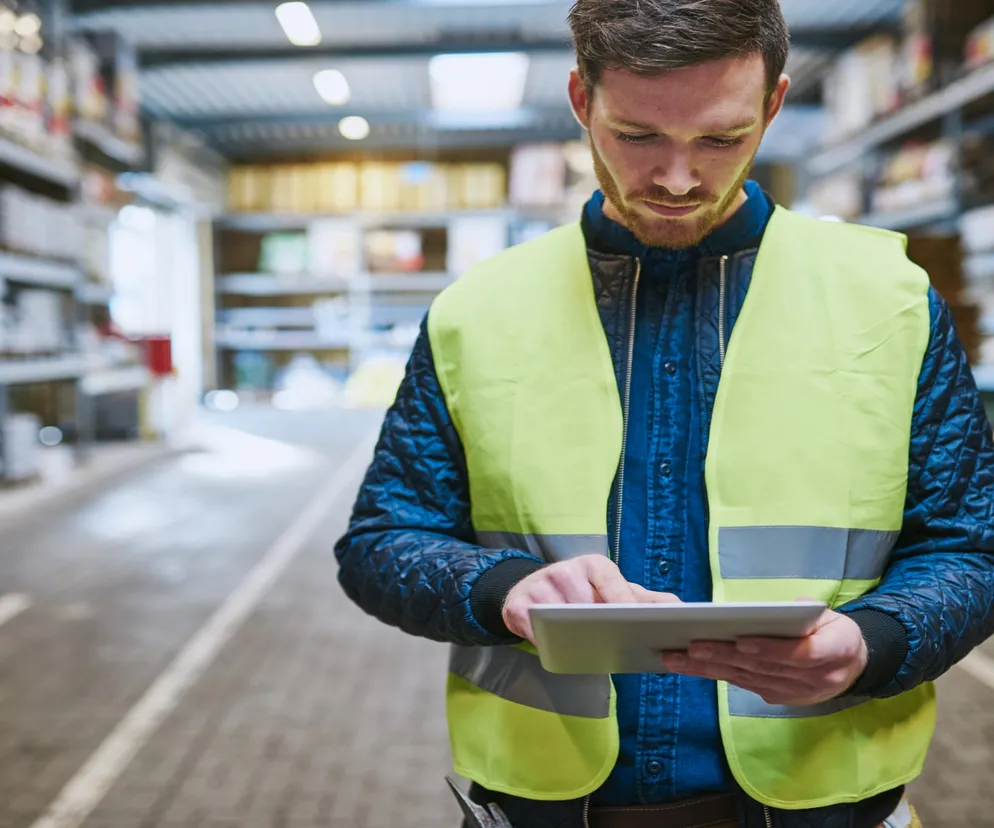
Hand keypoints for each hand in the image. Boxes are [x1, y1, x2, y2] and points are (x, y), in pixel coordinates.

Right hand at [502, 555, 678, 643]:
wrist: (527, 592)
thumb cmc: (578, 593)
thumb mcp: (609, 589)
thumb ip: (642, 598)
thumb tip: (680, 607)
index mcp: (592, 565)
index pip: (612, 580)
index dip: (625, 600)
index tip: (641, 620)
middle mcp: (565, 570)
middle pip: (586, 601)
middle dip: (602, 622)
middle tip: (623, 642)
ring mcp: (539, 587)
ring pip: (561, 617)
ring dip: (575, 636)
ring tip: (592, 650)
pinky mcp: (518, 605)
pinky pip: (535, 629)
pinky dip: (547, 642)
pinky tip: (560, 651)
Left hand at [660, 610, 868, 705]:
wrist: (851, 665)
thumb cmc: (834, 632)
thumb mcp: (831, 615)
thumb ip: (808, 611)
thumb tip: (782, 610)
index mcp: (835, 651)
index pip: (801, 654)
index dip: (770, 649)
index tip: (742, 641)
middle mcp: (816, 679)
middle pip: (763, 668)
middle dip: (724, 657)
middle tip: (691, 646)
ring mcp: (796, 693)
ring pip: (747, 678)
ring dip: (710, 669)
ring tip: (679, 658)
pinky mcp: (779, 698)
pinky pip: (744, 685)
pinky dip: (717, 675)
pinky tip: (692, 666)